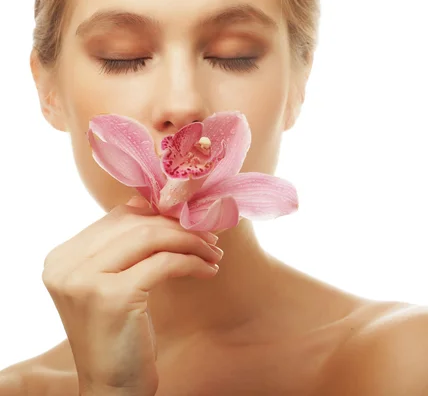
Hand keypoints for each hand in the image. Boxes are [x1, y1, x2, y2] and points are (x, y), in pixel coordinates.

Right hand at [42, 196, 222, 395]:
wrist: (112, 386)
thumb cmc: (119, 333)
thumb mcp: (113, 283)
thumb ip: (122, 245)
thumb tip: (147, 201)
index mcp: (62, 258)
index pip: (118, 217)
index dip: (161, 215)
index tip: (191, 223)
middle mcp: (65, 265)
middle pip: (137, 224)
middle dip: (181, 227)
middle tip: (211, 236)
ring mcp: (84, 280)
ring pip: (152, 238)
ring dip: (192, 242)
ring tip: (214, 252)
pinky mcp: (112, 296)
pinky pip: (165, 263)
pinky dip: (193, 262)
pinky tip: (209, 270)